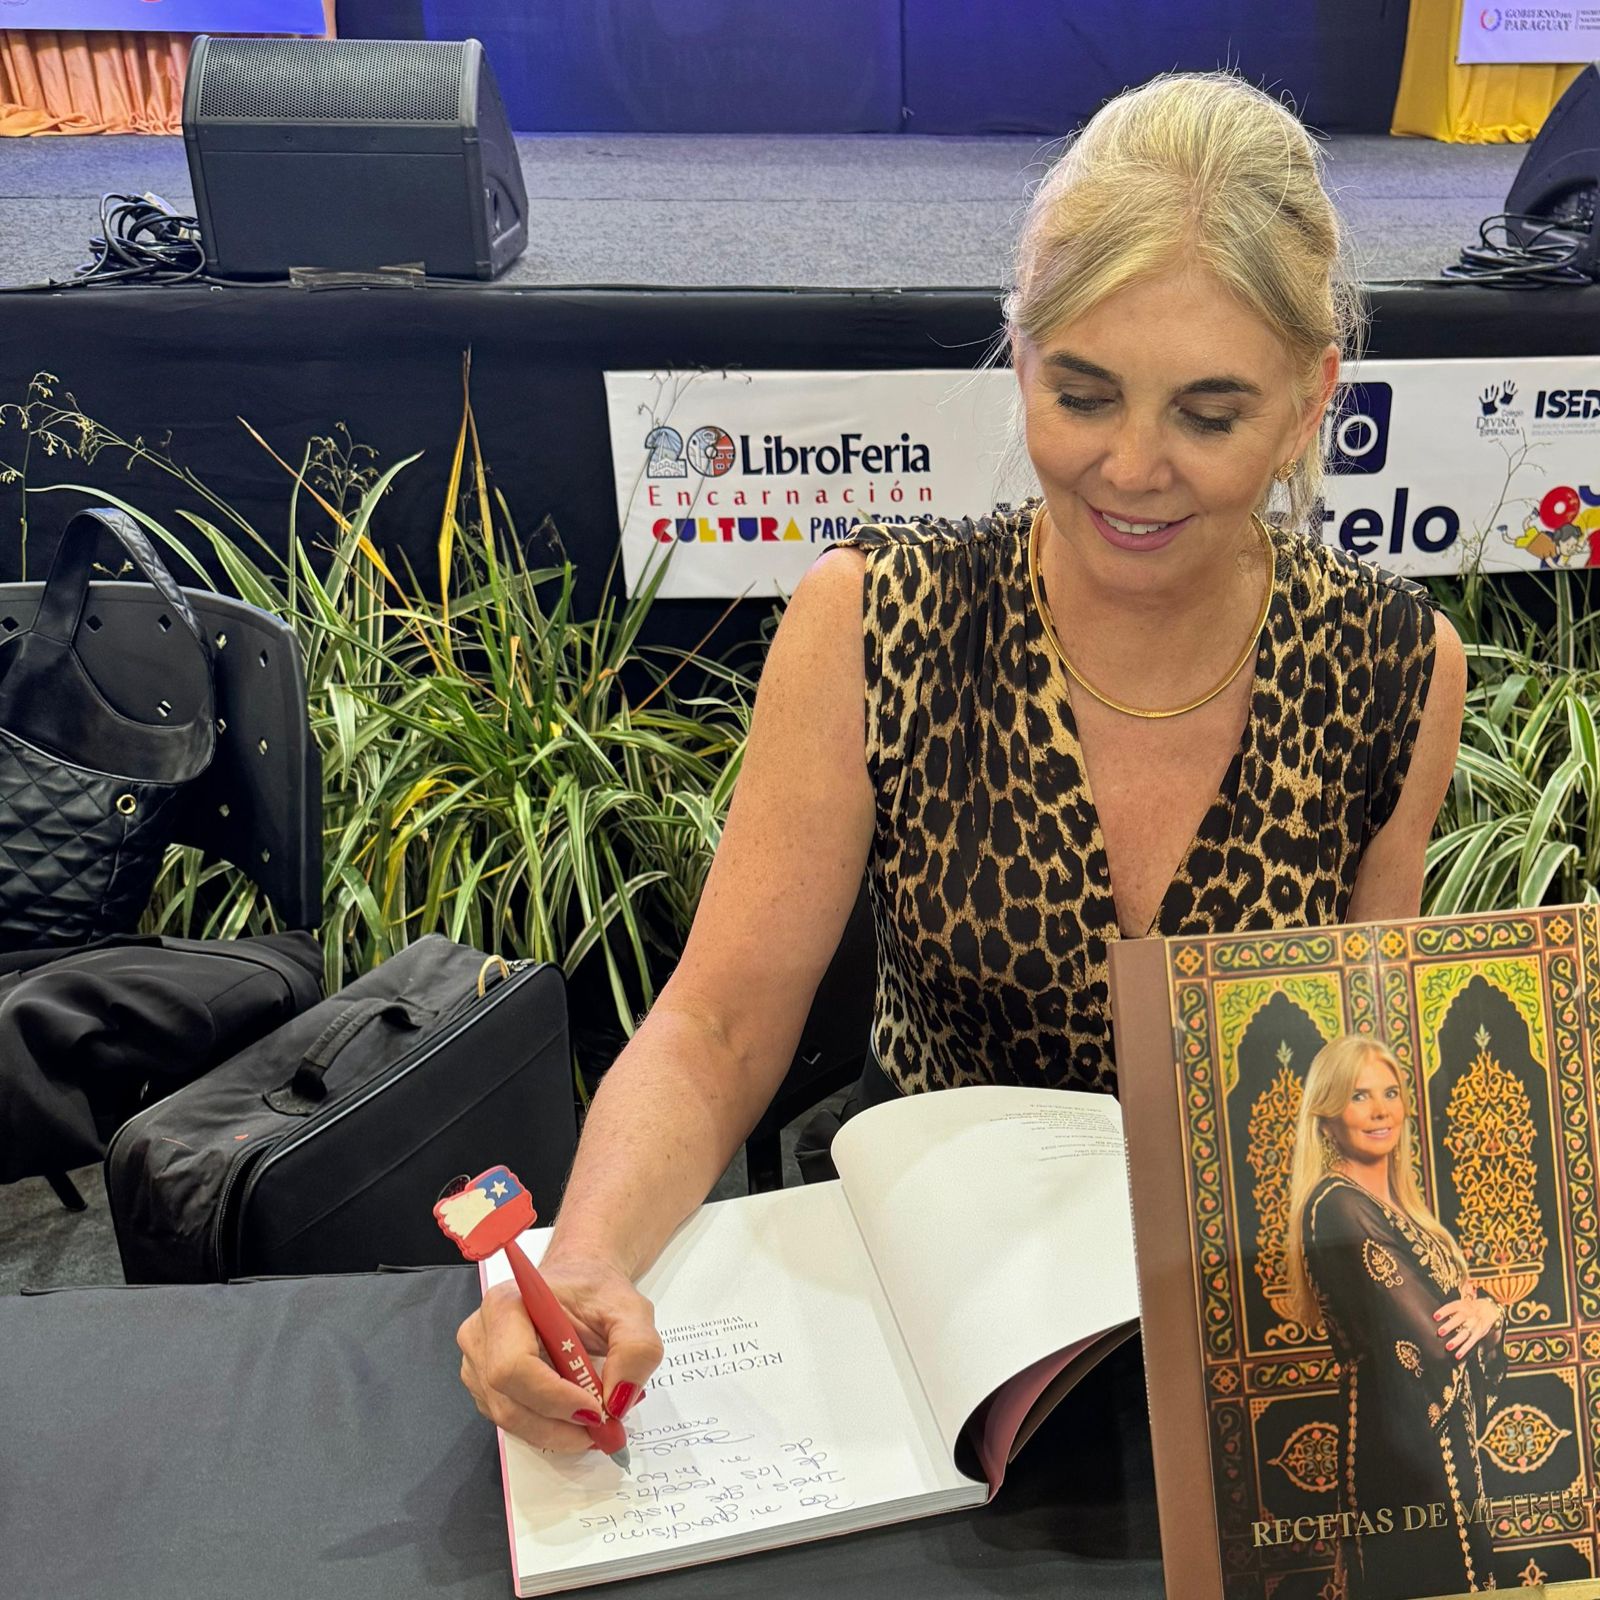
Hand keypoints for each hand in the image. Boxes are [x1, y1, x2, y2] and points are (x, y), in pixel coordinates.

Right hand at [456, 1250, 663, 1451]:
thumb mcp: (632, 1310)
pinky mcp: (485, 1387)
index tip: (596, 1410)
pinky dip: (548, 1429)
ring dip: (557, 1432)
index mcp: (506, 1304)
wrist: (582, 1286)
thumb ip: (636, 1349)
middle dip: (559, 1425)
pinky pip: (513, 1422)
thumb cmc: (596, 1292)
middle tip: (604, 1428)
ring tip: (597, 1422)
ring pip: (510, 1419)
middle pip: (508, 1401)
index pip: (514, 1366)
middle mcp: (482, 1334)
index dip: (553, 1397)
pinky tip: (576, 1417)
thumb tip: (619, 1401)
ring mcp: (478, 1364)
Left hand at [1433, 1293, 1501, 1359]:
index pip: (1452, 1307)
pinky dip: (1464, 1349)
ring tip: (1447, 1347)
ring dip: (1456, 1341)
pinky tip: (1457, 1355)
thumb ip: (1450, 1309)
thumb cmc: (1469, 1307)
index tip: (1434, 1317)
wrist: (1489, 1309)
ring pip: (1465, 1333)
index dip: (1443, 1312)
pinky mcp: (1478, 1334)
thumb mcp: (1461, 1303)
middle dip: (1449, 1326)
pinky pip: (1471, 1342)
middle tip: (1440, 1332)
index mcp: (1462, 1305)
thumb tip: (1432, 1315)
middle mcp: (1468, 1315)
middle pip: (1458, 1320)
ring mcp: (1474, 1325)